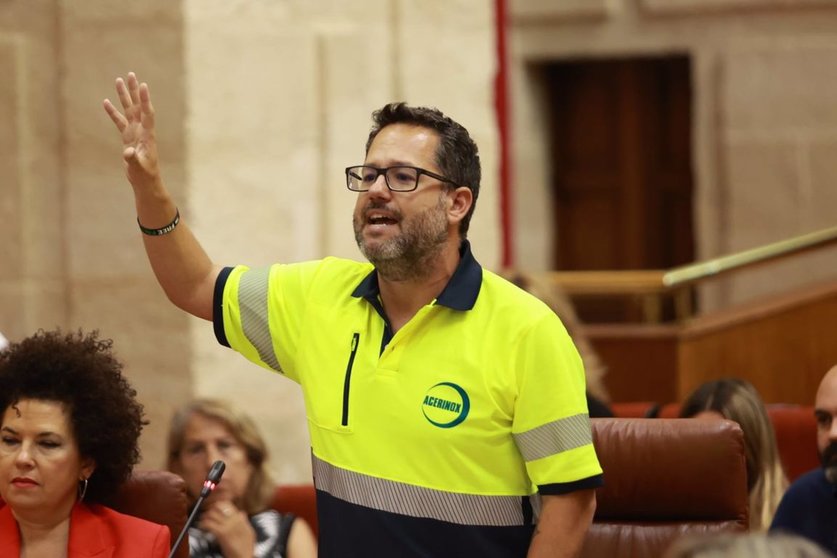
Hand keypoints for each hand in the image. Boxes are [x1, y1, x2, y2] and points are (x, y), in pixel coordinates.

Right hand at [103, 72, 160, 191]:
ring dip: (124, 96)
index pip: (147, 114)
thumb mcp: (139, 168)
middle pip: (138, 106)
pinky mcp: (128, 137)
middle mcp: (142, 130)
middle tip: (130, 74)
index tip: (143, 85)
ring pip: (128, 110)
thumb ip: (133, 158)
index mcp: (147, 135)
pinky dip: (113, 112)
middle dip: (134, 91)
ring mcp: (135, 132)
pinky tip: (106, 102)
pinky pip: (119, 121)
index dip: (145, 100)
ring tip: (118, 80)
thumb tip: (128, 152)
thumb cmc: (145, 175)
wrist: (145, 181)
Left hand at [198, 501, 255, 557]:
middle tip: (207, 513)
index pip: (228, 503)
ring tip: (203, 520)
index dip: (218, 504)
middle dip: (211, 508)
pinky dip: (203, 524)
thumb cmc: (246, 548)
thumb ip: (244, 522)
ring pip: (212, 513)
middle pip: (219, 505)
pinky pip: (209, 523)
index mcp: (241, 518)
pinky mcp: (221, 533)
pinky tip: (202, 527)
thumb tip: (241, 513)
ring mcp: (228, 525)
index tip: (213, 507)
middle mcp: (235, 519)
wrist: (244, 557)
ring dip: (205, 517)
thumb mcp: (249, 531)